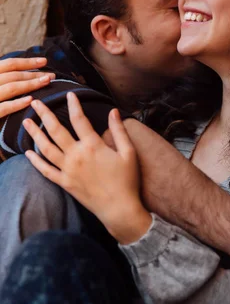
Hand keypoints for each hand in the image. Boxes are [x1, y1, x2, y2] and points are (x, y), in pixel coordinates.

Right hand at [0, 57, 54, 117]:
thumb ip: (4, 79)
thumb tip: (24, 72)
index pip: (9, 64)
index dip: (27, 62)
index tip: (44, 61)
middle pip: (13, 75)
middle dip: (33, 74)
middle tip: (51, 75)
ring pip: (10, 87)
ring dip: (30, 84)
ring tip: (45, 83)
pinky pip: (3, 108)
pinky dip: (16, 103)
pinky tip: (30, 101)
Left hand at [23, 92, 151, 242]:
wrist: (119, 208)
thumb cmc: (127, 181)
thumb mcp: (129, 153)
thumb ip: (119, 130)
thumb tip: (114, 111)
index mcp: (93, 146)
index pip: (79, 119)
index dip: (73, 104)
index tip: (68, 94)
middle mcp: (77, 155)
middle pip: (56, 130)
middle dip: (44, 114)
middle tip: (35, 103)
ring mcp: (68, 170)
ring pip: (46, 148)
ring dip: (35, 134)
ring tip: (26, 122)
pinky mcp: (65, 183)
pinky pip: (46, 170)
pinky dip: (36, 161)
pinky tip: (28, 153)